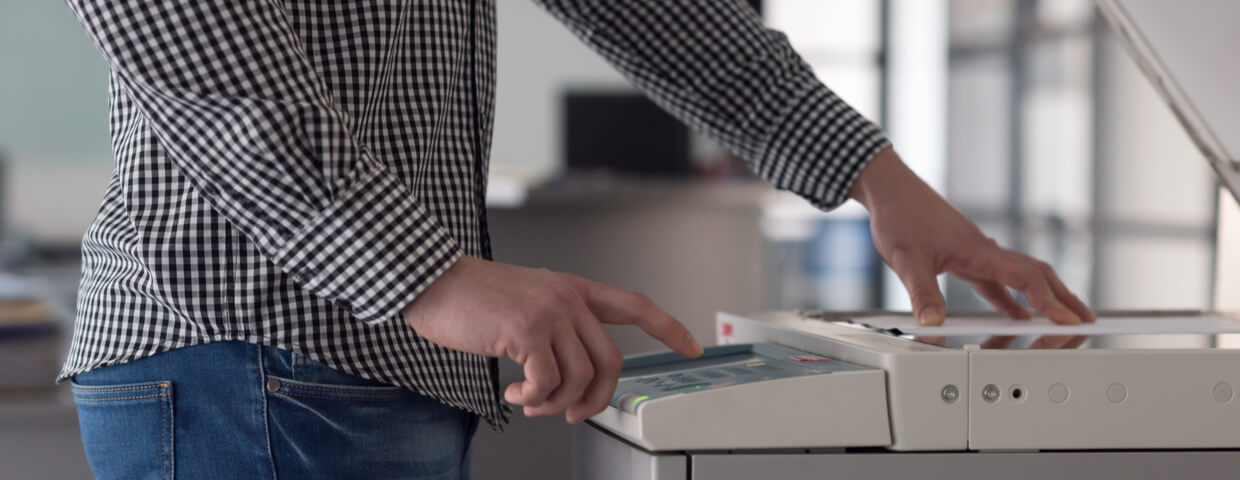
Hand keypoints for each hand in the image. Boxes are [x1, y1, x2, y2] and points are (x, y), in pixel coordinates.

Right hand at [400, 256, 702, 422]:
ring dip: (554, 403)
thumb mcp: (527, 302)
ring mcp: (550, 313)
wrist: (433, 281)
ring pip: (580, 377)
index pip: (635, 305)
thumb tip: (569, 378)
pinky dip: (532, 399)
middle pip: (611, 360)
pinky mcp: (528, 331)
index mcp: (573, 289)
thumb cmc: (472, 297)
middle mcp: (568, 298)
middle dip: (597, 397)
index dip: (669, 328)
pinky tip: (513, 394)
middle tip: (574, 413)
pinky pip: (547, 383)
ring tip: (529, 402)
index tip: (691, 347)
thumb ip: (555, 328)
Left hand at [850, 148, 1094, 348]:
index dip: (1050, 302)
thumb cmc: (900, 216)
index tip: (1070, 321)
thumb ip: (922, 294)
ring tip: (1062, 319)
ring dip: (1043, 296)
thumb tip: (933, 324)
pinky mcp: (965, 256)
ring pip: (1020, 276)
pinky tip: (1015, 315)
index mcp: (979, 250)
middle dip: (1063, 298)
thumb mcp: (906, 260)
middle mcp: (985, 250)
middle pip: (1036, 274)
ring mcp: (977, 253)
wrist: (891, 190)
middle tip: (1086, 320)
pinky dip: (1011, 299)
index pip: (1026, 278)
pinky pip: (997, 281)